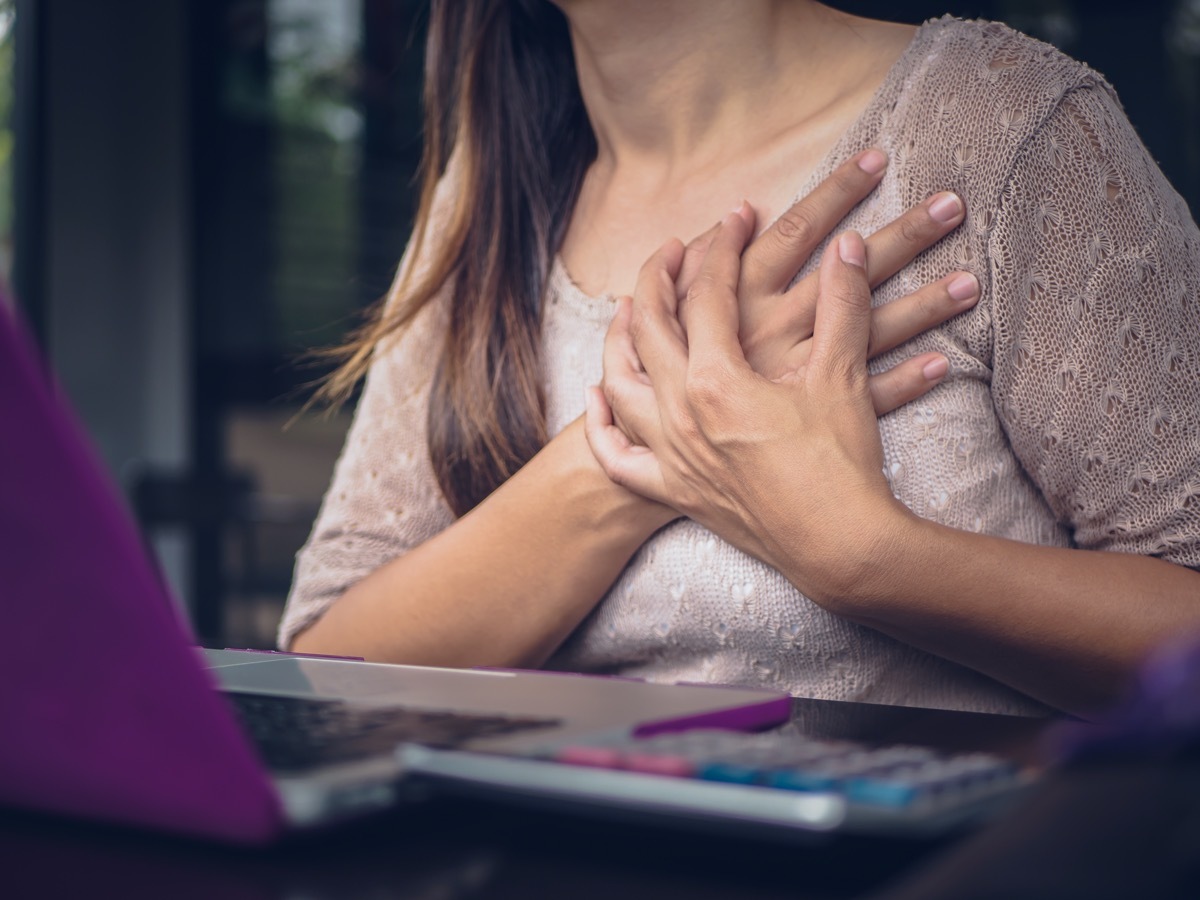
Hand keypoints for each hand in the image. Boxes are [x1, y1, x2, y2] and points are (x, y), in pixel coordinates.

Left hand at [585, 216, 907, 602]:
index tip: (735, 217)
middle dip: (657, 279)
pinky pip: (619, 457)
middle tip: (672, 250)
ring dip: (619, 341)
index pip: (705, 295)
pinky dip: (603, 425)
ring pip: (619, 385)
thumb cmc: (841, 463)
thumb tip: (849, 244)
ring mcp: (670, 455)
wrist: (839, 545)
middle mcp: (679, 414)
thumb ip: (843, 303)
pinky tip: (600, 399)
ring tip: (629, 312)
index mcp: (716, 379)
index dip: (721, 248)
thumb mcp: (842, 375)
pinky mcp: (674, 490)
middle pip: (648, 329)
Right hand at [669, 150, 976, 412]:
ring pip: (870, 334)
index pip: (793, 232)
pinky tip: (944, 363)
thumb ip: (699, 269)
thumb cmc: (664, 387)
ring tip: (971, 281)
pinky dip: (906, 382)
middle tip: (952, 202)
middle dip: (902, 234)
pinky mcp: (808, 421)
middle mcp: (771, 333)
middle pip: (850, 274)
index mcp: (736, 302)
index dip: (834, 194)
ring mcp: (794, 378)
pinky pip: (868, 400)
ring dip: (923, 305)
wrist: (654, 467)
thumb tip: (733, 216)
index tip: (876, 161)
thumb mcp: (673, 318)